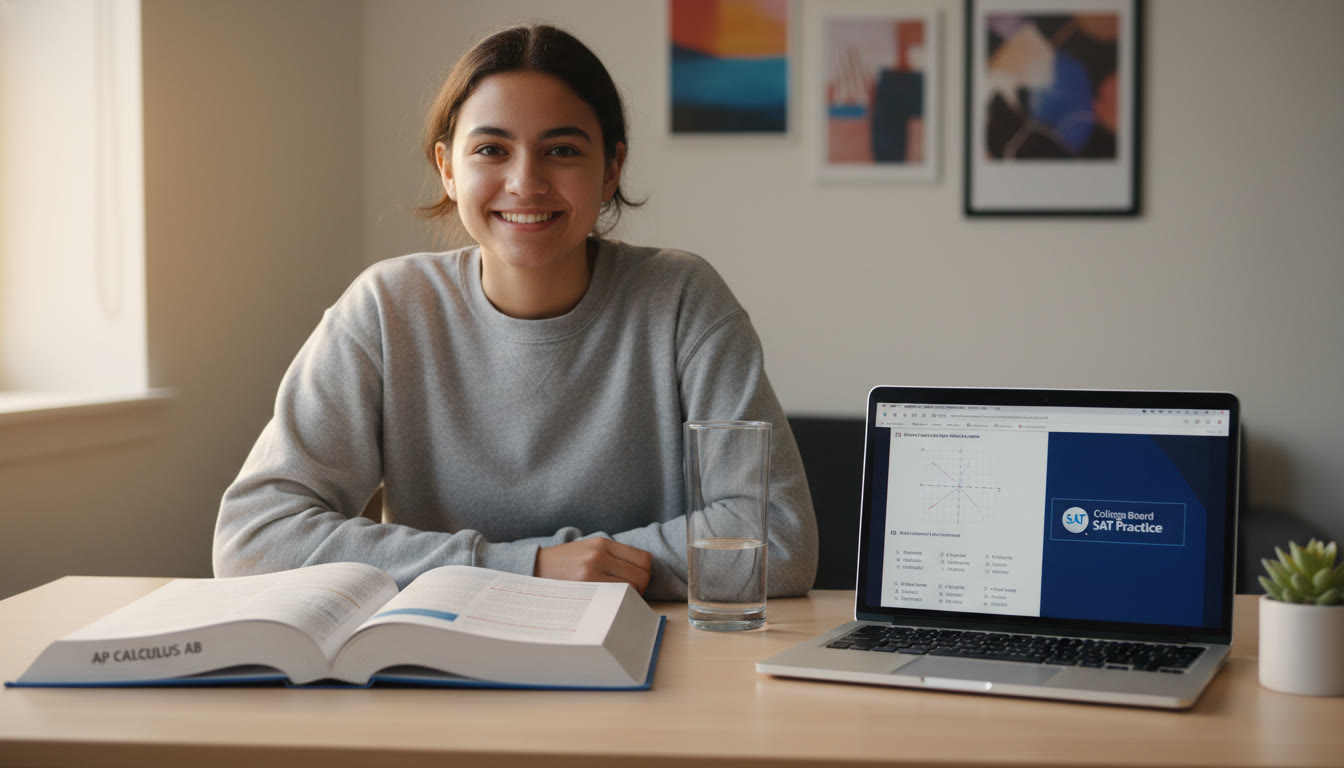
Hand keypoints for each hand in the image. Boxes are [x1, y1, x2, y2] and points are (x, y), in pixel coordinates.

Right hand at [534, 539, 652, 594]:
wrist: (533, 568)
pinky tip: (607, 603)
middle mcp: (599, 554)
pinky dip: (617, 602)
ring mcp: (591, 571)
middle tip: (630, 595)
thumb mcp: (587, 549)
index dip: (645, 573)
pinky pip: (614, 598)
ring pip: (631, 589)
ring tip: (617, 599)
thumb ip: (612, 556)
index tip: (637, 581)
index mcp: (603, 543)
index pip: (644, 559)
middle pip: (642, 575)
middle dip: (641, 588)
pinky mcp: (583, 587)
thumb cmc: (564, 563)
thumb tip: (641, 573)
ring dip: (630, 597)